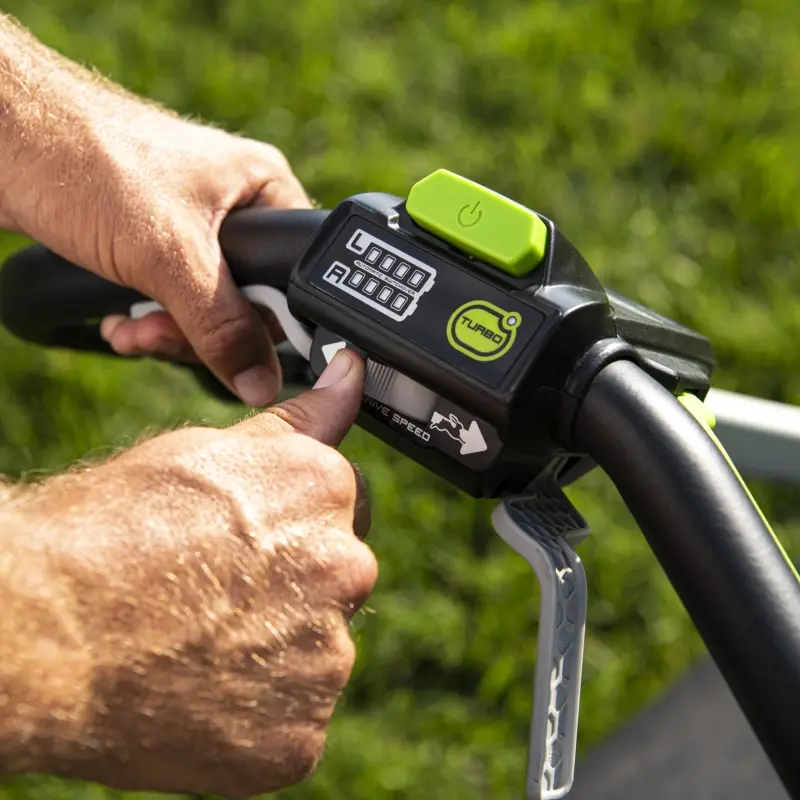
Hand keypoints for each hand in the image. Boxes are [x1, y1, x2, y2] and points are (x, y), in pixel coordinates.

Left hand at [0, 17, 309, 403]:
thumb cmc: (87, 160)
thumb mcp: (170, 256)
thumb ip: (223, 324)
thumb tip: (262, 382)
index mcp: (264, 188)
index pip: (293, 276)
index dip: (265, 324)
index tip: (231, 351)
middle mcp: (234, 206)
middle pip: (247, 301)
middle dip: (201, 332)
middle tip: (165, 339)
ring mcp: (191, 225)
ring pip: (204, 306)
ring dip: (167, 332)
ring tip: (134, 333)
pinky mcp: (151, 242)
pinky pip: (169, 299)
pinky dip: (147, 320)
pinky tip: (121, 323)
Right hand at [0, 350, 375, 796]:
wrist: (37, 630)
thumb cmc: (108, 531)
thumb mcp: (209, 453)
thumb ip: (301, 421)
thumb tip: (353, 375)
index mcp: (327, 492)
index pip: (346, 505)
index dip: (291, 526)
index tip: (247, 544)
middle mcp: (345, 568)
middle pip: (339, 578)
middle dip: (294, 585)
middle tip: (214, 595)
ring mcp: (326, 658)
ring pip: (319, 651)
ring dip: (278, 652)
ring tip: (200, 644)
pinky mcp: (300, 735)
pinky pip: (296, 718)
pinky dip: (260, 714)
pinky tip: (204, 693)